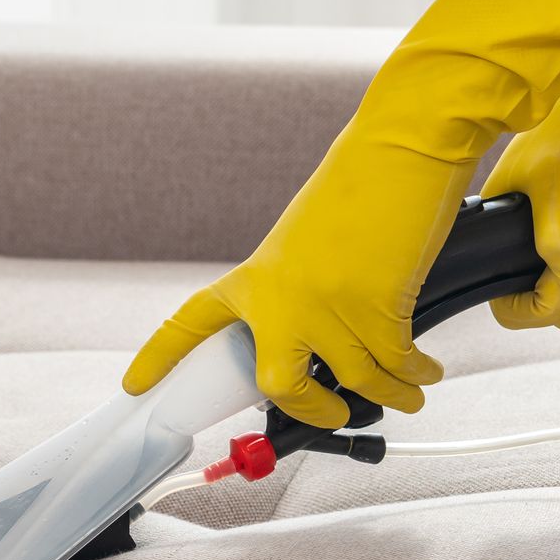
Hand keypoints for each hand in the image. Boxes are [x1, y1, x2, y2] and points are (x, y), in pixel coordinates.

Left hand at [124, 0, 559, 426]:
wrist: (402, 145)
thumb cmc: (362, 184)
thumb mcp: (309, 239)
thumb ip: (298, 287)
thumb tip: (318, 335)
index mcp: (256, 276)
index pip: (193, 321)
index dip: (160, 358)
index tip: (134, 385)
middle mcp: (282, 299)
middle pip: (279, 385)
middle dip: (313, 412)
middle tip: (335, 414)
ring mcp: (327, 307)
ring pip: (355, 382)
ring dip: (389, 396)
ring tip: (410, 394)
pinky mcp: (376, 310)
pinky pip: (395, 367)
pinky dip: (415, 377)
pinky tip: (425, 372)